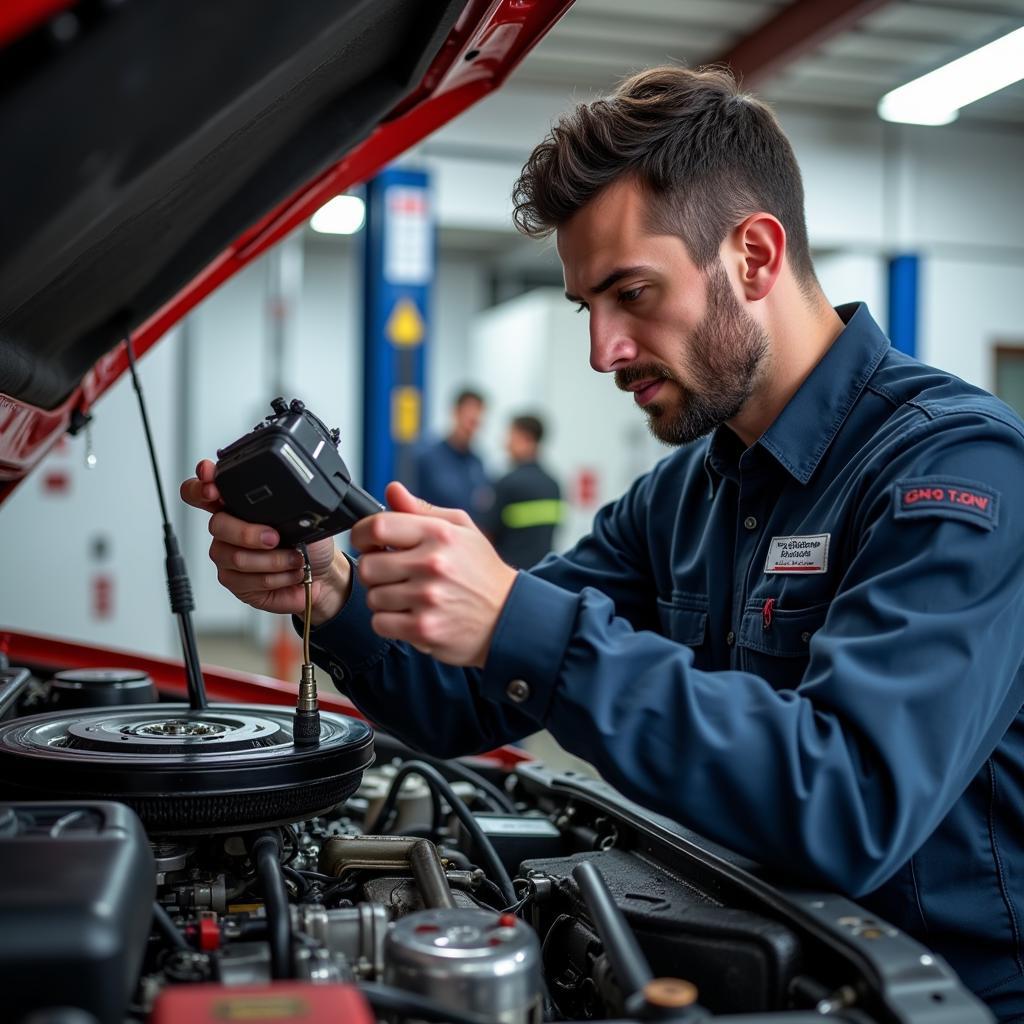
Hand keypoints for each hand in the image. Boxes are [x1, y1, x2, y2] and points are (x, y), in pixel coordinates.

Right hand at [179, 459, 351, 622]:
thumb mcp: (305, 516)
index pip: (204, 491)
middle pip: (217, 525)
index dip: (201, 487)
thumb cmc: (310, 543)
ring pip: (236, 557)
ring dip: (274, 560)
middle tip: (275, 538)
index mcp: (239, 505)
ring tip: (295, 559)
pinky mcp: (235, 581)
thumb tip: (279, 502)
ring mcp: (228, 556)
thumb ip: (284, 505)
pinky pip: (247, 580)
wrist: (323, 574)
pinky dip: (276, 578)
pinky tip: (289, 574)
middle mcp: (228, 529)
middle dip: (249, 533)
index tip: (212, 489)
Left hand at [351, 482, 517, 667]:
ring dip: (383, 597)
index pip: (378, 526)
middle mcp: (433, 564)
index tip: (365, 541)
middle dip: (374, 569)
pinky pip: (381, 623)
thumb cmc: (481, 571)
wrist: (508, 616)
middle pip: (369, 565)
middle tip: (390, 573)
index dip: (361, 533)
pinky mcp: (424, 629)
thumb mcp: (461, 529)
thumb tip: (392, 490)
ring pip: (373, 597)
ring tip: (406, 595)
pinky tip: (408, 614)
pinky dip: (389, 621)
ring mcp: (428, 599)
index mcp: (439, 535)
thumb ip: (422, 510)